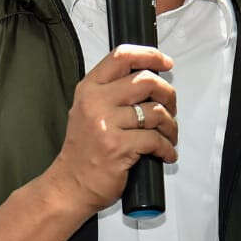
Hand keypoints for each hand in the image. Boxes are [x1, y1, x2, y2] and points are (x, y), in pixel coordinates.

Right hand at [45, 44, 177, 214]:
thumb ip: (112, 92)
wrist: (70, 185)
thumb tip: (150, 81)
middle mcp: (95, 102)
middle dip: (168, 94)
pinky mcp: (118, 147)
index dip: (149, 55)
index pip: (121, 57)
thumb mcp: (88, 111)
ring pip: (155, 111)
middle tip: (170, 108)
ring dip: (170, 125)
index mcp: (89, 89)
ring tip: (168, 135)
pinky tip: (166, 153)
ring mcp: (106, 124)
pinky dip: (167, 148)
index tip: (165, 62)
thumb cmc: (83, 149)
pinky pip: (155, 140)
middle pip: (145, 81)